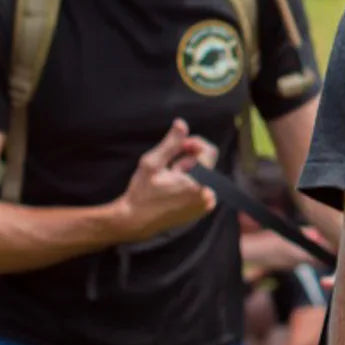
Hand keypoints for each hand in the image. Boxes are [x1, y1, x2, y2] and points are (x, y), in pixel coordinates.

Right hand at [114, 119, 217, 241]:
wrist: (135, 221)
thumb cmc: (141, 192)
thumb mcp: (152, 163)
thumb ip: (171, 143)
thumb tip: (182, 123)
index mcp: (199, 182)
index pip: (209, 151)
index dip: (193, 144)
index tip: (178, 147)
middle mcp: (208, 195)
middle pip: (206, 163)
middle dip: (188, 160)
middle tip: (169, 168)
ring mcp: (206, 205)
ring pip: (204, 175)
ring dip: (189, 172)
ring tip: (169, 180)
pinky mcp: (202, 211)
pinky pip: (202, 188)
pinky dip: (191, 184)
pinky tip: (174, 189)